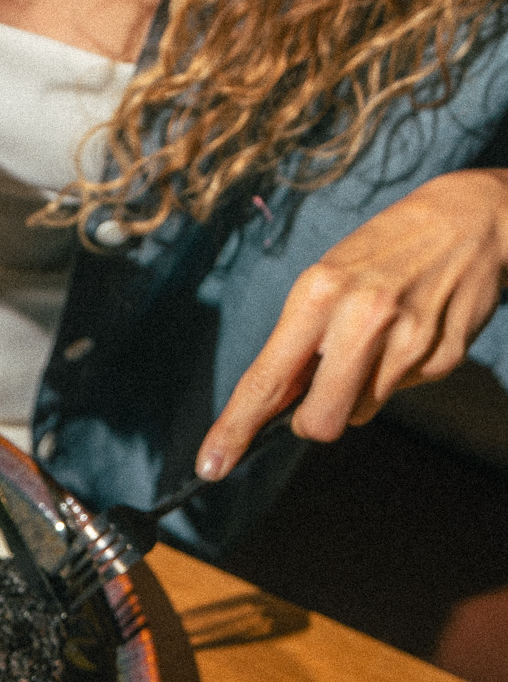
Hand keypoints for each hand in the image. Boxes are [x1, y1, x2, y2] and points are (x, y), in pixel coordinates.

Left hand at [197, 168, 507, 479]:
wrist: (470, 215)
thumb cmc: (383, 251)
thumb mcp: (327, 278)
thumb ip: (298, 342)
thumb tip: (270, 407)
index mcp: (319, 293)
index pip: (266, 380)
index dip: (235, 429)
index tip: (211, 466)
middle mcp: (362, 315)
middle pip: (321, 422)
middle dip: (315, 421)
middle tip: (323, 392)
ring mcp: (408, 337)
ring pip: (362, 411)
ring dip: (361, 389)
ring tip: (380, 337)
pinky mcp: (443, 353)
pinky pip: (403, 392)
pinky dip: (400, 373)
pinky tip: (412, 332)